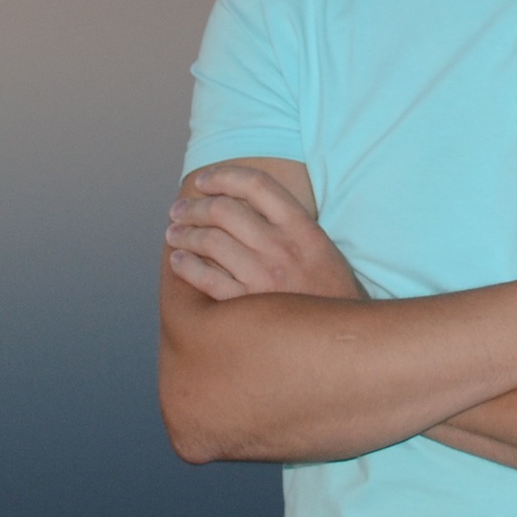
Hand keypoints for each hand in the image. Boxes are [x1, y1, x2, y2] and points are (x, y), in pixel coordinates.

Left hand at [167, 164, 365, 302]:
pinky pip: (206, 279)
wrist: (342, 340)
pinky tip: (179, 262)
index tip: (204, 180)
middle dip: (194, 207)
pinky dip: (186, 266)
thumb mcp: (319, 246)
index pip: (257, 184)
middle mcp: (281, 247)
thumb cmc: (328, 290)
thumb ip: (286, 222)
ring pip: (210, 242)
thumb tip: (239, 201)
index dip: (224, 176)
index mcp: (301, 227)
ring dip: (184, 234)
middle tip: (179, 210)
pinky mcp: (248, 306)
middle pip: (224, 210)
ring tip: (174, 233)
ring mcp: (264, 277)